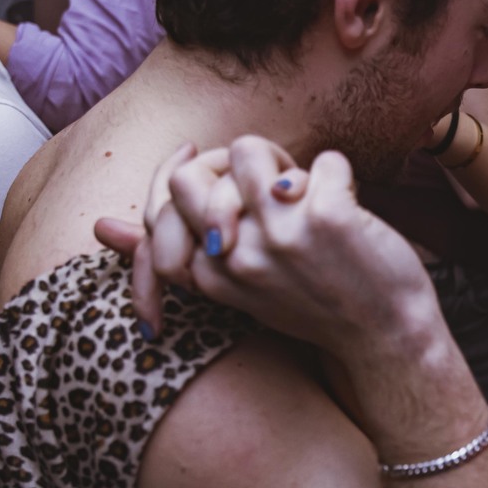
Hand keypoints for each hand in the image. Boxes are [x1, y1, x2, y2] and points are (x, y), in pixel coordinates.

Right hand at [133, 138, 440, 355]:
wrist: (387, 338)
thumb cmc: (317, 306)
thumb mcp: (240, 287)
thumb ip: (183, 252)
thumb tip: (100, 227)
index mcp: (209, 274)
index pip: (162, 201)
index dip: (177, 170)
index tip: (192, 152)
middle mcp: (235, 256)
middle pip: (192, 173)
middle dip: (231, 165)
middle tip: (272, 184)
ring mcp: (279, 236)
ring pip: (250, 149)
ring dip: (286, 163)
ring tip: (311, 196)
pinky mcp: (326, 218)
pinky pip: (325, 162)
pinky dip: (342, 176)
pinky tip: (354, 209)